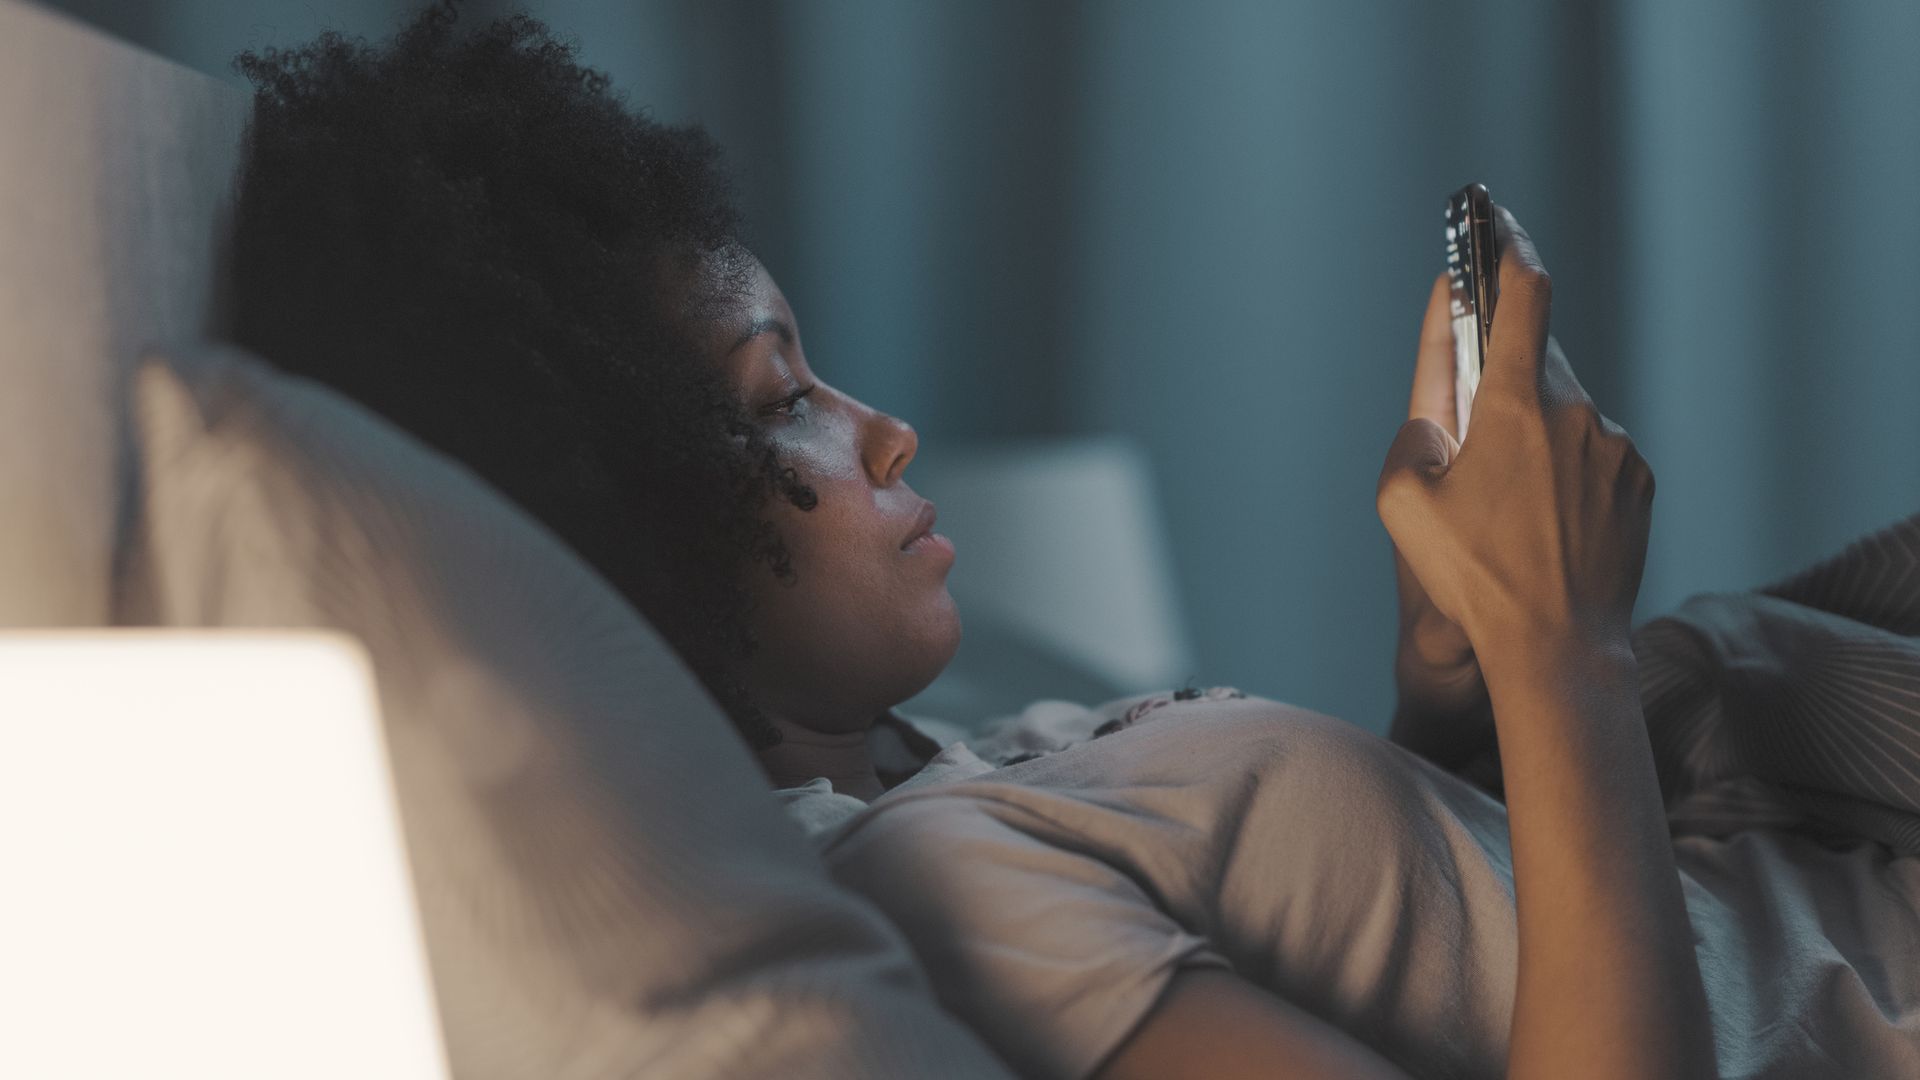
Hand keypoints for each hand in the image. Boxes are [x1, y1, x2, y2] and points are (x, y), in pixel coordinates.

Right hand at [1377, 206, 1654, 668]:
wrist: (1558, 645)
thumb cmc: (1474, 577)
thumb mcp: (1402, 504)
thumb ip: (1411, 438)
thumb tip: (1436, 416)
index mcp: (1516, 406)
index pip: (1525, 300)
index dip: (1512, 254)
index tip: (1502, 231)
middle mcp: (1576, 414)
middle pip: (1536, 369)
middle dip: (1503, 390)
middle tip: (1475, 443)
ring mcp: (1616, 449)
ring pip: (1567, 418)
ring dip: (1536, 441)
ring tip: (1509, 509)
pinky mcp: (1639, 483)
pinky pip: (1597, 457)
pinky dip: (1568, 475)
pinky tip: (1545, 526)